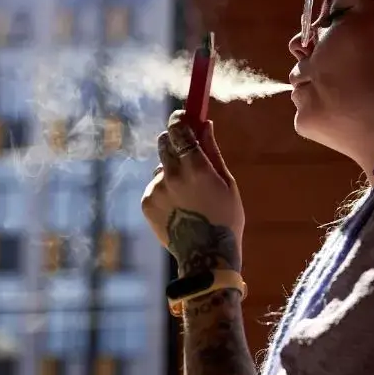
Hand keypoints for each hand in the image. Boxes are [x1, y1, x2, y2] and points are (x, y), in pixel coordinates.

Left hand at [141, 111, 244, 275]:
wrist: (206, 257)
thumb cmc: (225, 218)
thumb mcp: (227, 183)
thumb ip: (212, 151)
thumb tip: (205, 124)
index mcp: (196, 167)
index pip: (179, 129)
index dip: (180, 119)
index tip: (183, 116)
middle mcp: (172, 175)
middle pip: (164, 142)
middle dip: (174, 141)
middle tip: (186, 151)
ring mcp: (156, 189)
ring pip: (160, 167)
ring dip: (171, 171)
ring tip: (189, 195)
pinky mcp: (146, 202)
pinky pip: (155, 186)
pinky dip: (164, 190)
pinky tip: (179, 208)